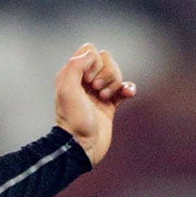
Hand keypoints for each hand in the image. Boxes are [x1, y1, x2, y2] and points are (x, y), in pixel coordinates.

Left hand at [54, 43, 136, 166]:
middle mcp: (84, 81)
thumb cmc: (73, 119)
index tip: (87, 79)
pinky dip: (128, 89)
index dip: (94, 61)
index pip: (90, 50)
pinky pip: (124, 88)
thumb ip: (76, 65)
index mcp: (72, 75)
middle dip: (107, 73)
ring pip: (116, 73)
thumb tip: (93, 54)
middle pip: (107, 60)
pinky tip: (128, 94)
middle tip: (96, 91)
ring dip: (114, 84)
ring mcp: (98, 92)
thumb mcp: (67, 89)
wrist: (81, 146)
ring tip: (103, 98)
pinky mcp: (110, 104)